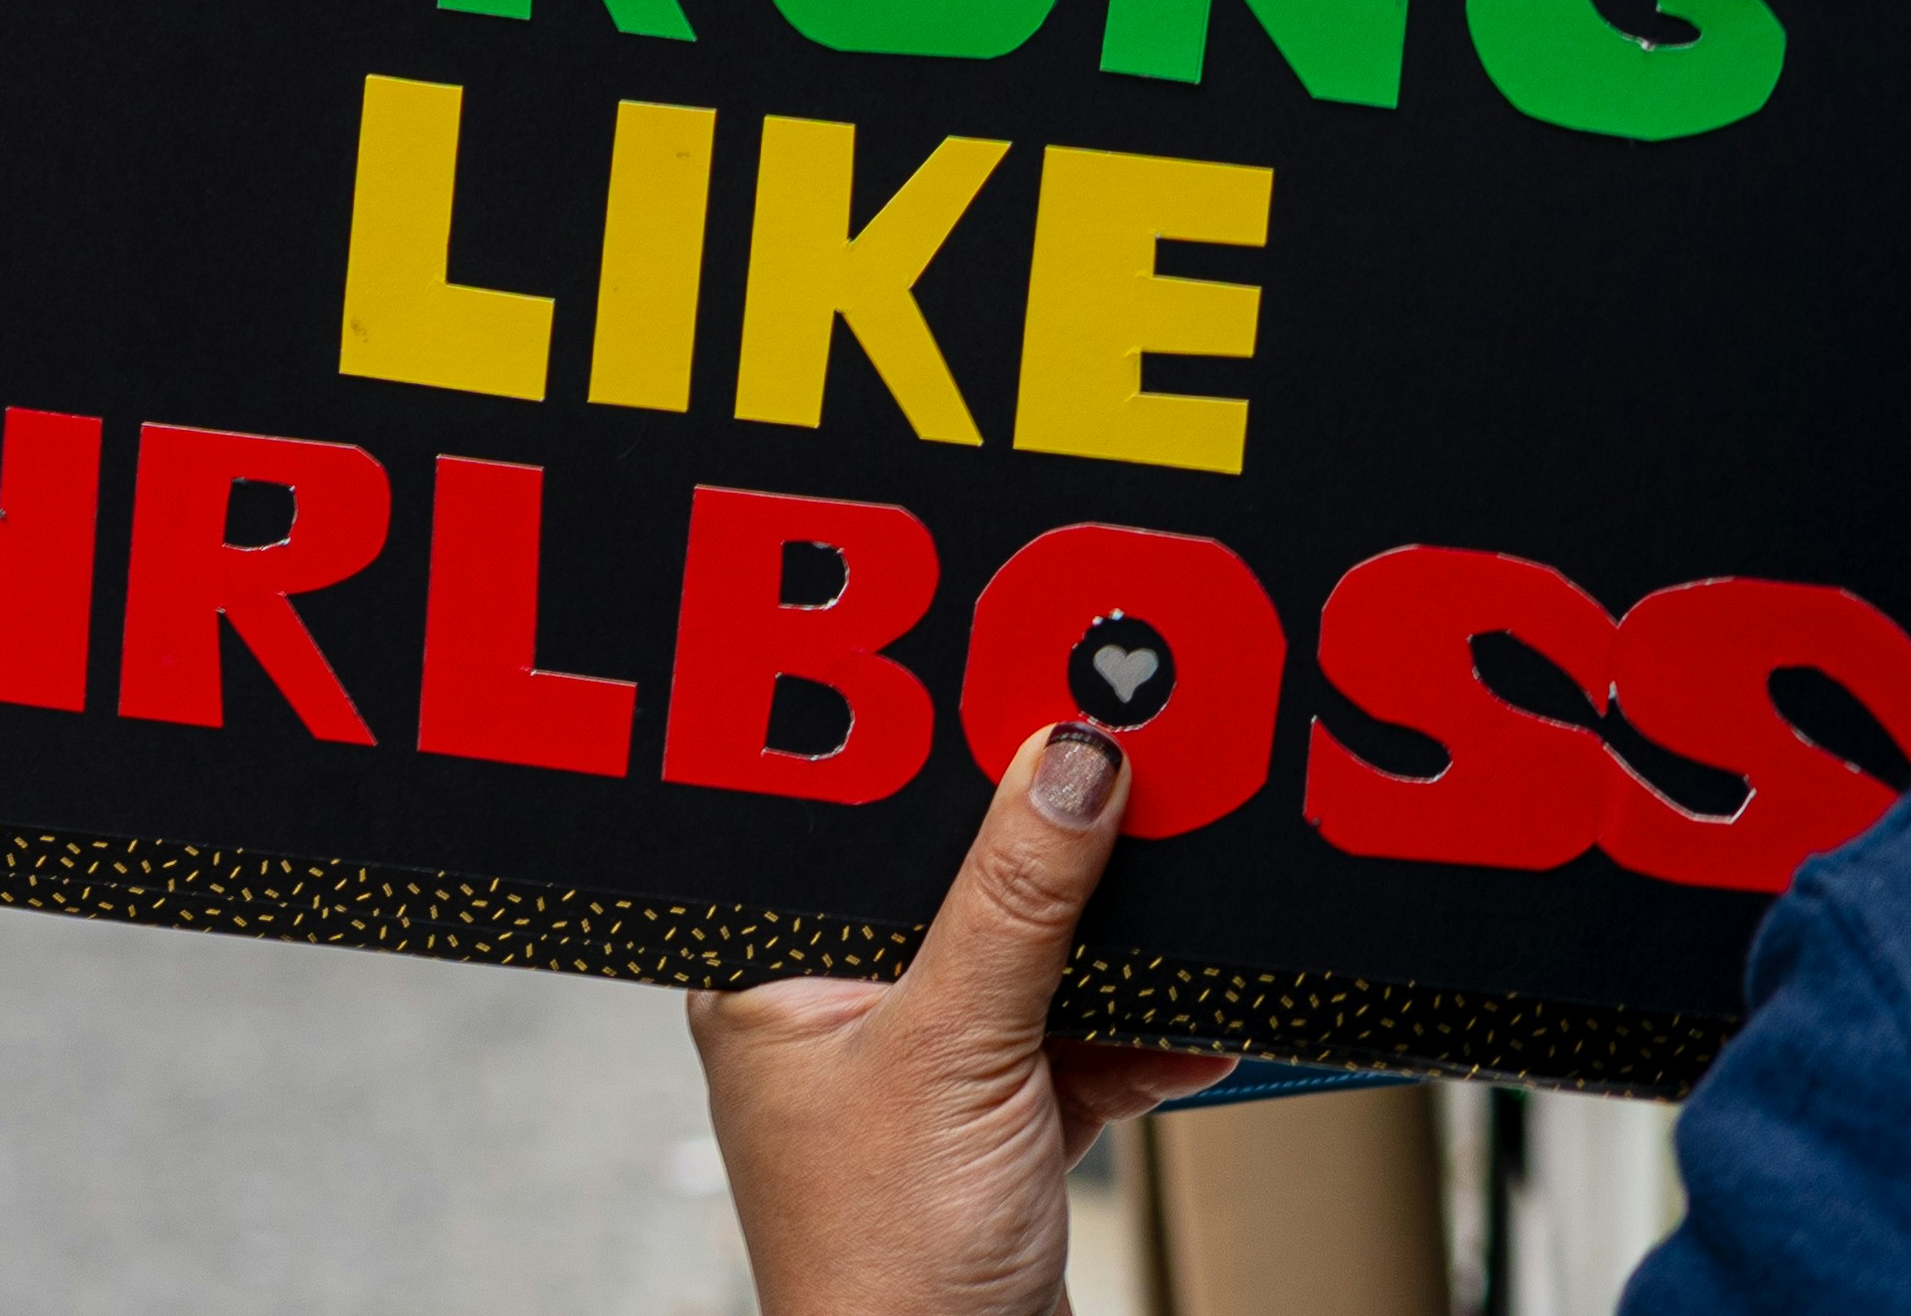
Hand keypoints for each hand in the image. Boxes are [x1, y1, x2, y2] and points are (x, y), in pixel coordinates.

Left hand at [687, 722, 1232, 1315]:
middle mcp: (828, 1009)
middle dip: (1046, 859)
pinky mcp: (992, 1129)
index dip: (930, 764)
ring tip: (1176, 904)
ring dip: (1108, 955)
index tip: (1020, 699)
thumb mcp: (958, 1047)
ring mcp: (914, 1071)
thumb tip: (1066, 760)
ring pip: (1027, 966)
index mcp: (761, 968)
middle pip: (951, 889)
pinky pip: (1077, 1047)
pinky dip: (1139, 1039)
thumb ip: (1016, 903)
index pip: (848, 824)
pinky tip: (1195, 1019)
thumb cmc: (884, 1261)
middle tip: (1128, 784)